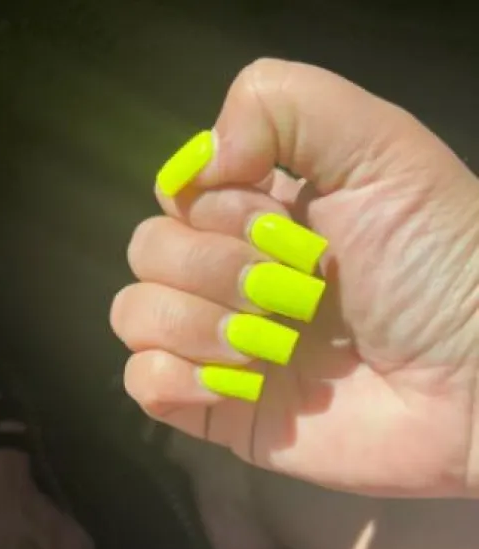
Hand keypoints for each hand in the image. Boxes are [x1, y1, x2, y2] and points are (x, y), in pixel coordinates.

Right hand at [111, 59, 478, 496]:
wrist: (476, 378)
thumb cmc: (438, 260)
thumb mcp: (377, 147)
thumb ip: (279, 107)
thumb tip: (191, 169)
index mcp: (261, 213)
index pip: (176, 193)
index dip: (213, 207)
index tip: (283, 223)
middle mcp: (233, 274)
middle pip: (147, 250)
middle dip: (213, 267)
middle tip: (293, 292)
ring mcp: (222, 345)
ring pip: (134, 314)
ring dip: (193, 322)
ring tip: (270, 344)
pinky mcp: (221, 411)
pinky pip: (141, 386)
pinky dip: (174, 378)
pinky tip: (237, 383)